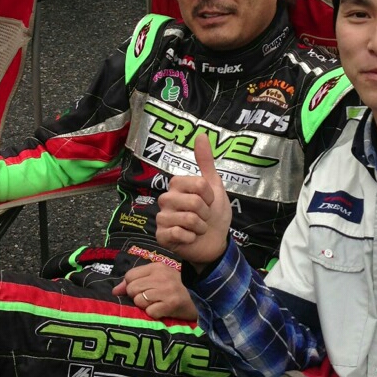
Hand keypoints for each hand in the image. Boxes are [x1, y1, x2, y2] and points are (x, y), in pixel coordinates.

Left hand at [113, 263, 197, 320]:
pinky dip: (154, 314)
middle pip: (131, 289)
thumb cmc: (177, 287)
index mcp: (157, 267)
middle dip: (136, 297)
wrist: (201, 298)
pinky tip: (162, 310)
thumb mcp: (159, 277)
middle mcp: (161, 277)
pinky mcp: (171, 304)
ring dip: (145, 306)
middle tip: (150, 298)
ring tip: (157, 304)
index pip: (130, 276)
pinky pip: (150, 312)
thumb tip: (115, 291)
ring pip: (139, 301)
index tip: (141, 290)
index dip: (131, 286)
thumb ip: (137, 280)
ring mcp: (166, 291)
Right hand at [156, 134, 231, 269]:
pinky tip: (189, 238)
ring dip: (200, 227)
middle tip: (203, 217)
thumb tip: (202, 135)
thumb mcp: (214, 185)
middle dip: (206, 213)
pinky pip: (177, 234)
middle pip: (194, 202)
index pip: (199, 185)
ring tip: (198, 228)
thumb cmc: (214, 213)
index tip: (210, 201)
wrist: (215, 241)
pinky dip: (190, 238)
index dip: (210, 196)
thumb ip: (205, 161)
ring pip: (187, 219)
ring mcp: (161, 218)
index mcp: (177, 185)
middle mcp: (166, 199)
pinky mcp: (161, 236)